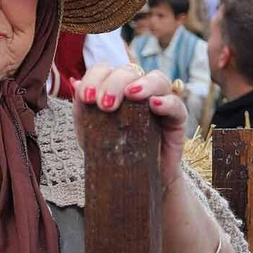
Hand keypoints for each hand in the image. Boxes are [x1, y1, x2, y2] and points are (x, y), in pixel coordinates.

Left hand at [71, 63, 187, 191]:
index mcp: (116, 88)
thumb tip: (76, 83)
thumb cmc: (113, 152)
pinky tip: (154, 106)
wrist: (135, 182)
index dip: (95, 78)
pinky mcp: (177, 119)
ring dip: (142, 84)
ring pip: (157, 79)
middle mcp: (139, 89)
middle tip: (105, 105)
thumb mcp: (90, 132)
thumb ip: (82, 109)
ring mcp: (160, 101)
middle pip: (130, 71)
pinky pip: (177, 103)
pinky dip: (166, 101)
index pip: (106, 69)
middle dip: (114, 84)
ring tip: (131, 94)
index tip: (86, 98)